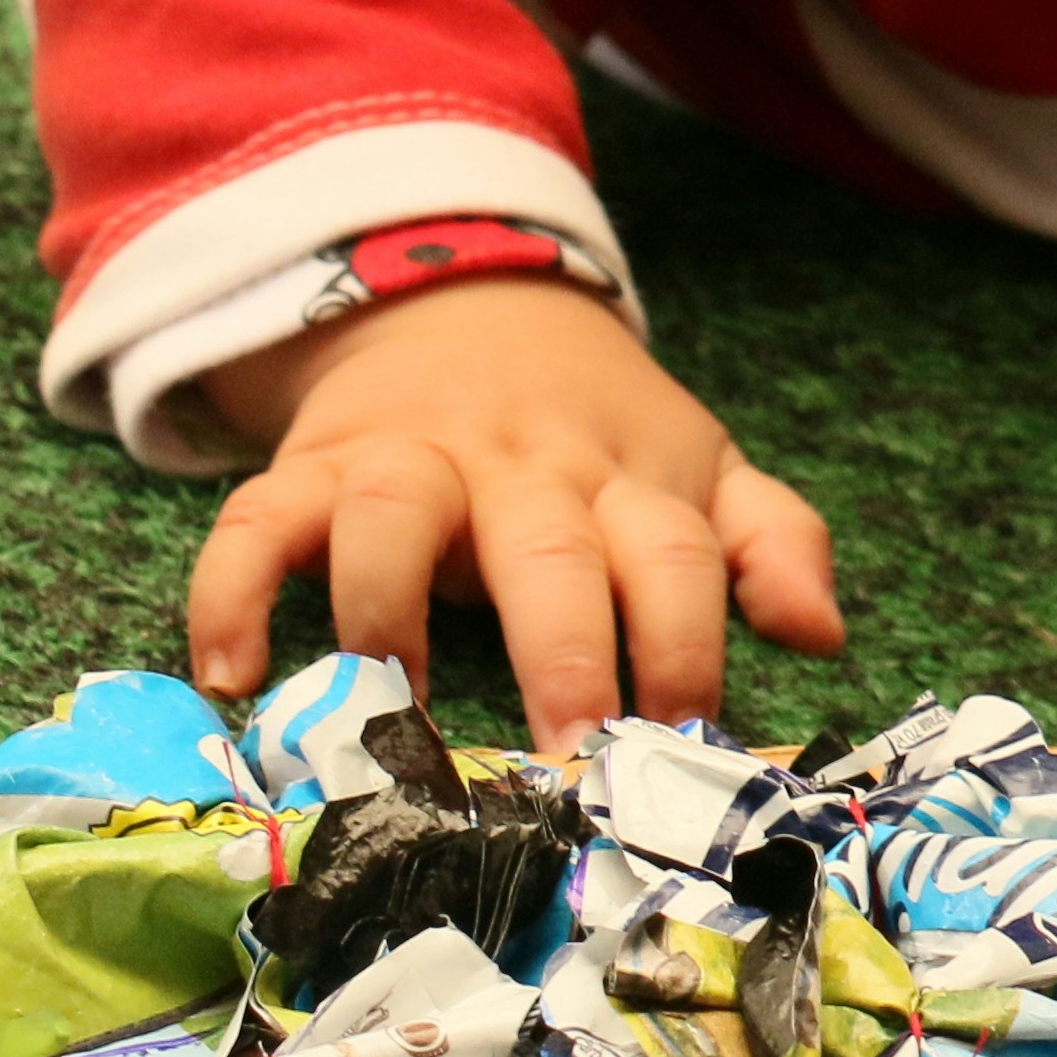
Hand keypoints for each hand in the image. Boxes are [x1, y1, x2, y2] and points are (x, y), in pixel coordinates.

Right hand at [189, 280, 847, 747]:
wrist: (468, 301)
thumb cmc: (597, 428)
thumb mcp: (701, 467)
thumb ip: (772, 542)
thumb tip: (825, 633)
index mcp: (630, 485)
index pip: (676, 563)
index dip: (686, 649)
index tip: (687, 743)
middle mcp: (526, 473)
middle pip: (549, 553)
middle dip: (563, 651)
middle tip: (568, 755)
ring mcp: (415, 463)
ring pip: (393, 514)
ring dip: (385, 604)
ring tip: (387, 705)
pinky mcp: (314, 466)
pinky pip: (259, 520)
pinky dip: (232, 589)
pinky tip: (231, 672)